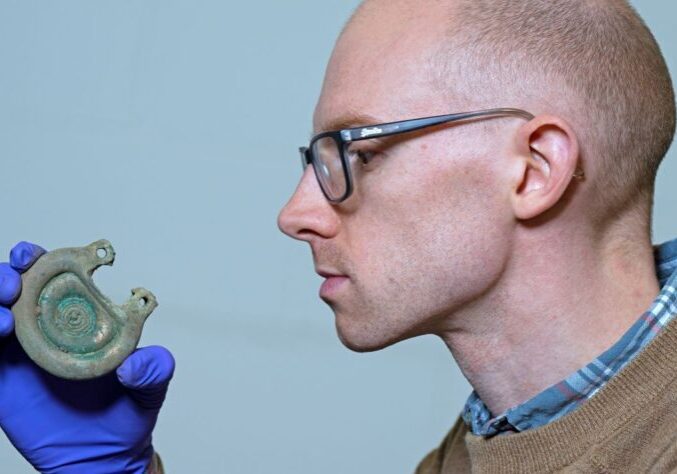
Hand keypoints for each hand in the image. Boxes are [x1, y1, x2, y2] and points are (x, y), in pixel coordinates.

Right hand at [0, 242, 174, 473]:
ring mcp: (19, 359)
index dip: (37, 261)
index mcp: (75, 321)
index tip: (32, 255)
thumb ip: (154, 370)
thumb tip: (137, 365)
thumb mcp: (150, 389)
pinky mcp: (3, 386)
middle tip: (11, 282)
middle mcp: (42, 333)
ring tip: (3, 317)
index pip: (49, 280)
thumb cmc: (126, 415)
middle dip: (4, 276)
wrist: (104, 459)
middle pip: (11, 292)